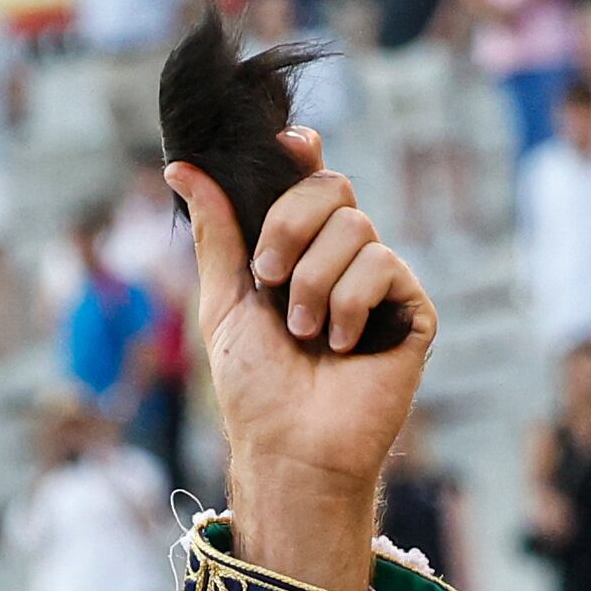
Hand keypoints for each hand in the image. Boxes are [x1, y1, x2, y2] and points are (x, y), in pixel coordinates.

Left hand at [162, 130, 432, 590]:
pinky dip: (347, 304)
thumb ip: (215, 232)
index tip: (290, 144)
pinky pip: (382, 264)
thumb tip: (180, 168)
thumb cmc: (255, 388)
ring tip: (303, 334)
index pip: (310, 178)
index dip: (303, 153)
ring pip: (354, 226)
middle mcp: (343, 257)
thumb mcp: (224, 300)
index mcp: (300, 250)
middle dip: (289, 226)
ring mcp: (380, 281)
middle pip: (332, 186)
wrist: (289, 446)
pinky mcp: (411, 307)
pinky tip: (340, 345)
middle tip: (268, 279)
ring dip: (311, 282)